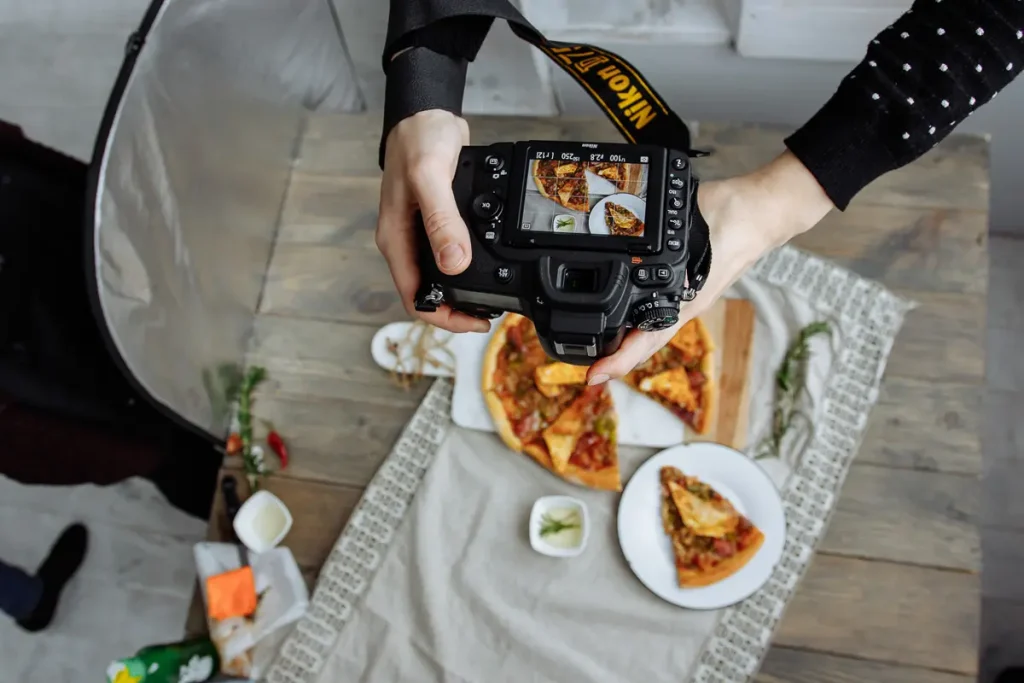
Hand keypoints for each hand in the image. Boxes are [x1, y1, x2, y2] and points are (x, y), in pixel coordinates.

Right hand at [376, 110, 489, 332]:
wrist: (424, 112)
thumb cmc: (417, 140)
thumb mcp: (429, 179)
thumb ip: (441, 221)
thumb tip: (454, 264)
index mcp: (396, 239)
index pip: (415, 296)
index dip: (444, 316)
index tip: (474, 320)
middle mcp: (406, 241)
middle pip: (429, 291)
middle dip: (457, 307)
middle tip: (490, 312)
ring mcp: (421, 232)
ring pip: (441, 274)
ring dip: (463, 287)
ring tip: (493, 293)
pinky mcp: (437, 221)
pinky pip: (451, 251)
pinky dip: (469, 262)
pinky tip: (489, 261)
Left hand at [585, 150, 834, 384]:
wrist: (762, 209)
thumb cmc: (734, 216)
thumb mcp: (691, 228)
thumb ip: (666, 243)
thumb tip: (641, 257)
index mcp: (686, 301)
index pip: (647, 341)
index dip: (619, 360)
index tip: (595, 375)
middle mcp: (685, 306)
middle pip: (644, 345)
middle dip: (616, 359)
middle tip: (586, 369)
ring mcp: (686, 298)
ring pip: (650, 331)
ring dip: (626, 343)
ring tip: (597, 349)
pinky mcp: (686, 286)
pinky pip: (656, 311)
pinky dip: (637, 320)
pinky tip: (622, 315)